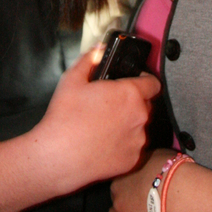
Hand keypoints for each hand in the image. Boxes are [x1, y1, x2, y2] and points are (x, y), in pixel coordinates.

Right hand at [35, 50, 160, 197]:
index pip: (153, 83)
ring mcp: (138, 140)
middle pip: (146, 105)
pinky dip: (124, 146)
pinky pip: (134, 149)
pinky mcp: (133, 160)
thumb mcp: (72, 79)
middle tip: (111, 106)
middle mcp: (140, 117)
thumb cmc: (65, 119)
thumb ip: (90, 59)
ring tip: (105, 127)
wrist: (58, 157)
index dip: (144, 80)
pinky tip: (105, 144)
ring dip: (129, 125)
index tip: (135, 82)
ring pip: (140, 127)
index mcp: (130, 94)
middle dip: (133, 103)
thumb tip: (99, 50)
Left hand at [109, 148, 173, 211]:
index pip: (119, 177)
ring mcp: (121, 210)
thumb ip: (145, 159)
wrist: (176, 189)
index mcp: (123, 172)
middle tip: (136, 201)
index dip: (127, 182)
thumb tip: (145, 160)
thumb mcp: (155, 155)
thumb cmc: (169, 168)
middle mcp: (117, 191)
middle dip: (122, 198)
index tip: (136, 184)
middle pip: (115, 196)